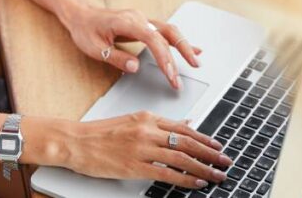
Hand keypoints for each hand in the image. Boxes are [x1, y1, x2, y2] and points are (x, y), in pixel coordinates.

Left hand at [60, 3, 202, 89]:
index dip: (164, 57)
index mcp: (127, 22)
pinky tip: (192, 48)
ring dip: (184, 46)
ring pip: (169, 31)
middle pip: (167, 33)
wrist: (80, 14)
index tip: (170, 74)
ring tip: (196, 62)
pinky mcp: (143, 24)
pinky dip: (178, 41)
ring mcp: (142, 19)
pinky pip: (164, 32)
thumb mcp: (94, 47)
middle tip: (185, 75)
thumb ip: (116, 57)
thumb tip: (136, 67)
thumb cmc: (85, 30)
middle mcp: (138, 18)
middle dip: (180, 53)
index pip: (152, 39)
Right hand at [63, 111, 230, 188]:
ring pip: (181, 158)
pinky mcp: (134, 166)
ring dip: (203, 168)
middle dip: (210, 153)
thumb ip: (157, 124)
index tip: (218, 145)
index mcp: (146, 118)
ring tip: (217, 174)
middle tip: (225, 161)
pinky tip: (196, 183)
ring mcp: (141, 148)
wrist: (75, 141)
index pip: (183, 128)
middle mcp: (147, 130)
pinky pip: (166, 173)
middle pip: (187, 142)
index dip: (204, 138)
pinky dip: (185, 179)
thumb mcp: (131, 120)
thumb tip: (184, 123)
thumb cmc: (99, 133)